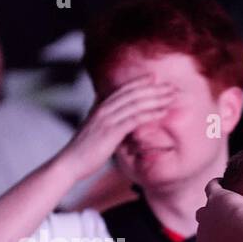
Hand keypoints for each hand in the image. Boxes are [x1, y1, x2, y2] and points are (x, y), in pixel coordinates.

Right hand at [59, 75, 176, 181]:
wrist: (70, 163)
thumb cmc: (82, 148)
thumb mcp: (90, 126)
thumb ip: (97, 112)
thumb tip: (100, 99)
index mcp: (99, 106)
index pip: (123, 89)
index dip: (140, 82)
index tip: (156, 78)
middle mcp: (103, 109)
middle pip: (132, 93)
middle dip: (153, 88)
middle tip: (171, 86)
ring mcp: (107, 119)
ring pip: (135, 103)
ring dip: (156, 99)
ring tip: (172, 97)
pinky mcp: (111, 132)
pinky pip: (134, 119)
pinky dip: (150, 114)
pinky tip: (162, 112)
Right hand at [194, 179, 242, 241]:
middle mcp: (201, 232)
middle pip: (203, 228)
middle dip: (211, 230)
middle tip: (224, 230)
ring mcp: (208, 215)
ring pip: (205, 210)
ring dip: (211, 211)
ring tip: (218, 208)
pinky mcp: (217, 198)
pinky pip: (212, 188)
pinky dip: (216, 186)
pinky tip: (220, 182)